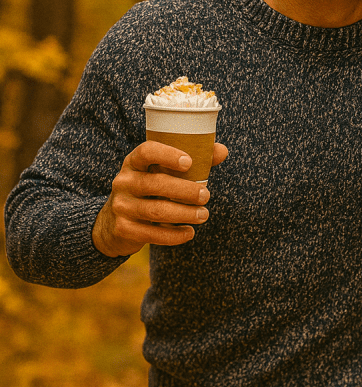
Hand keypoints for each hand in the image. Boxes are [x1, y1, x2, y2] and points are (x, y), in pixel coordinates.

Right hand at [92, 140, 228, 257]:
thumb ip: (192, 162)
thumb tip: (222, 151)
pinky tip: (189, 233)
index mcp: (134, 162)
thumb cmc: (149, 191)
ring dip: (184, 214)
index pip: (146, 152)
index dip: (168, 155)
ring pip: (156, 211)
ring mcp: (121, 206)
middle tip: (206, 195)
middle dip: (185, 190)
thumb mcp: (162, 173)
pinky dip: (174, 235)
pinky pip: (152, 233)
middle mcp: (124, 182)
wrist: (113, 222)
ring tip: (203, 215)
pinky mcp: (124, 229)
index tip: (189, 162)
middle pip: (155, 184)